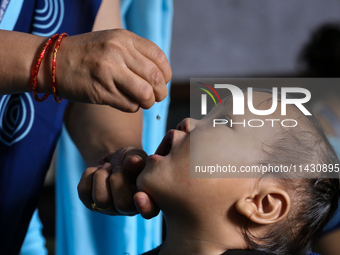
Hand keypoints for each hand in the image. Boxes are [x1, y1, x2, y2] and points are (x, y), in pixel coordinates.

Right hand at [46, 29, 170, 111]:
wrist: (52, 62)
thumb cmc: (87, 54)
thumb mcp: (113, 42)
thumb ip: (137, 54)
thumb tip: (161, 76)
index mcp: (125, 38)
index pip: (160, 59)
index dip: (166, 75)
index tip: (161, 83)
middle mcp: (118, 52)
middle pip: (156, 79)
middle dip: (160, 93)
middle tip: (154, 97)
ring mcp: (109, 72)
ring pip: (146, 95)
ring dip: (148, 103)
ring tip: (141, 102)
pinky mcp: (101, 91)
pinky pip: (130, 105)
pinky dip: (132, 107)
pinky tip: (123, 101)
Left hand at [78, 147, 159, 218]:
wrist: (113, 159)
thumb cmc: (130, 159)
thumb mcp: (137, 155)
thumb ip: (137, 158)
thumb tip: (133, 161)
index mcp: (146, 198)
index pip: (149, 211)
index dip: (145, 206)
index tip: (139, 194)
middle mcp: (128, 209)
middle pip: (122, 205)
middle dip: (117, 180)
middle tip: (117, 167)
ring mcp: (108, 208)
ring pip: (100, 200)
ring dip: (102, 176)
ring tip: (107, 167)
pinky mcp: (90, 202)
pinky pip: (84, 192)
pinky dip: (89, 174)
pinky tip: (97, 169)